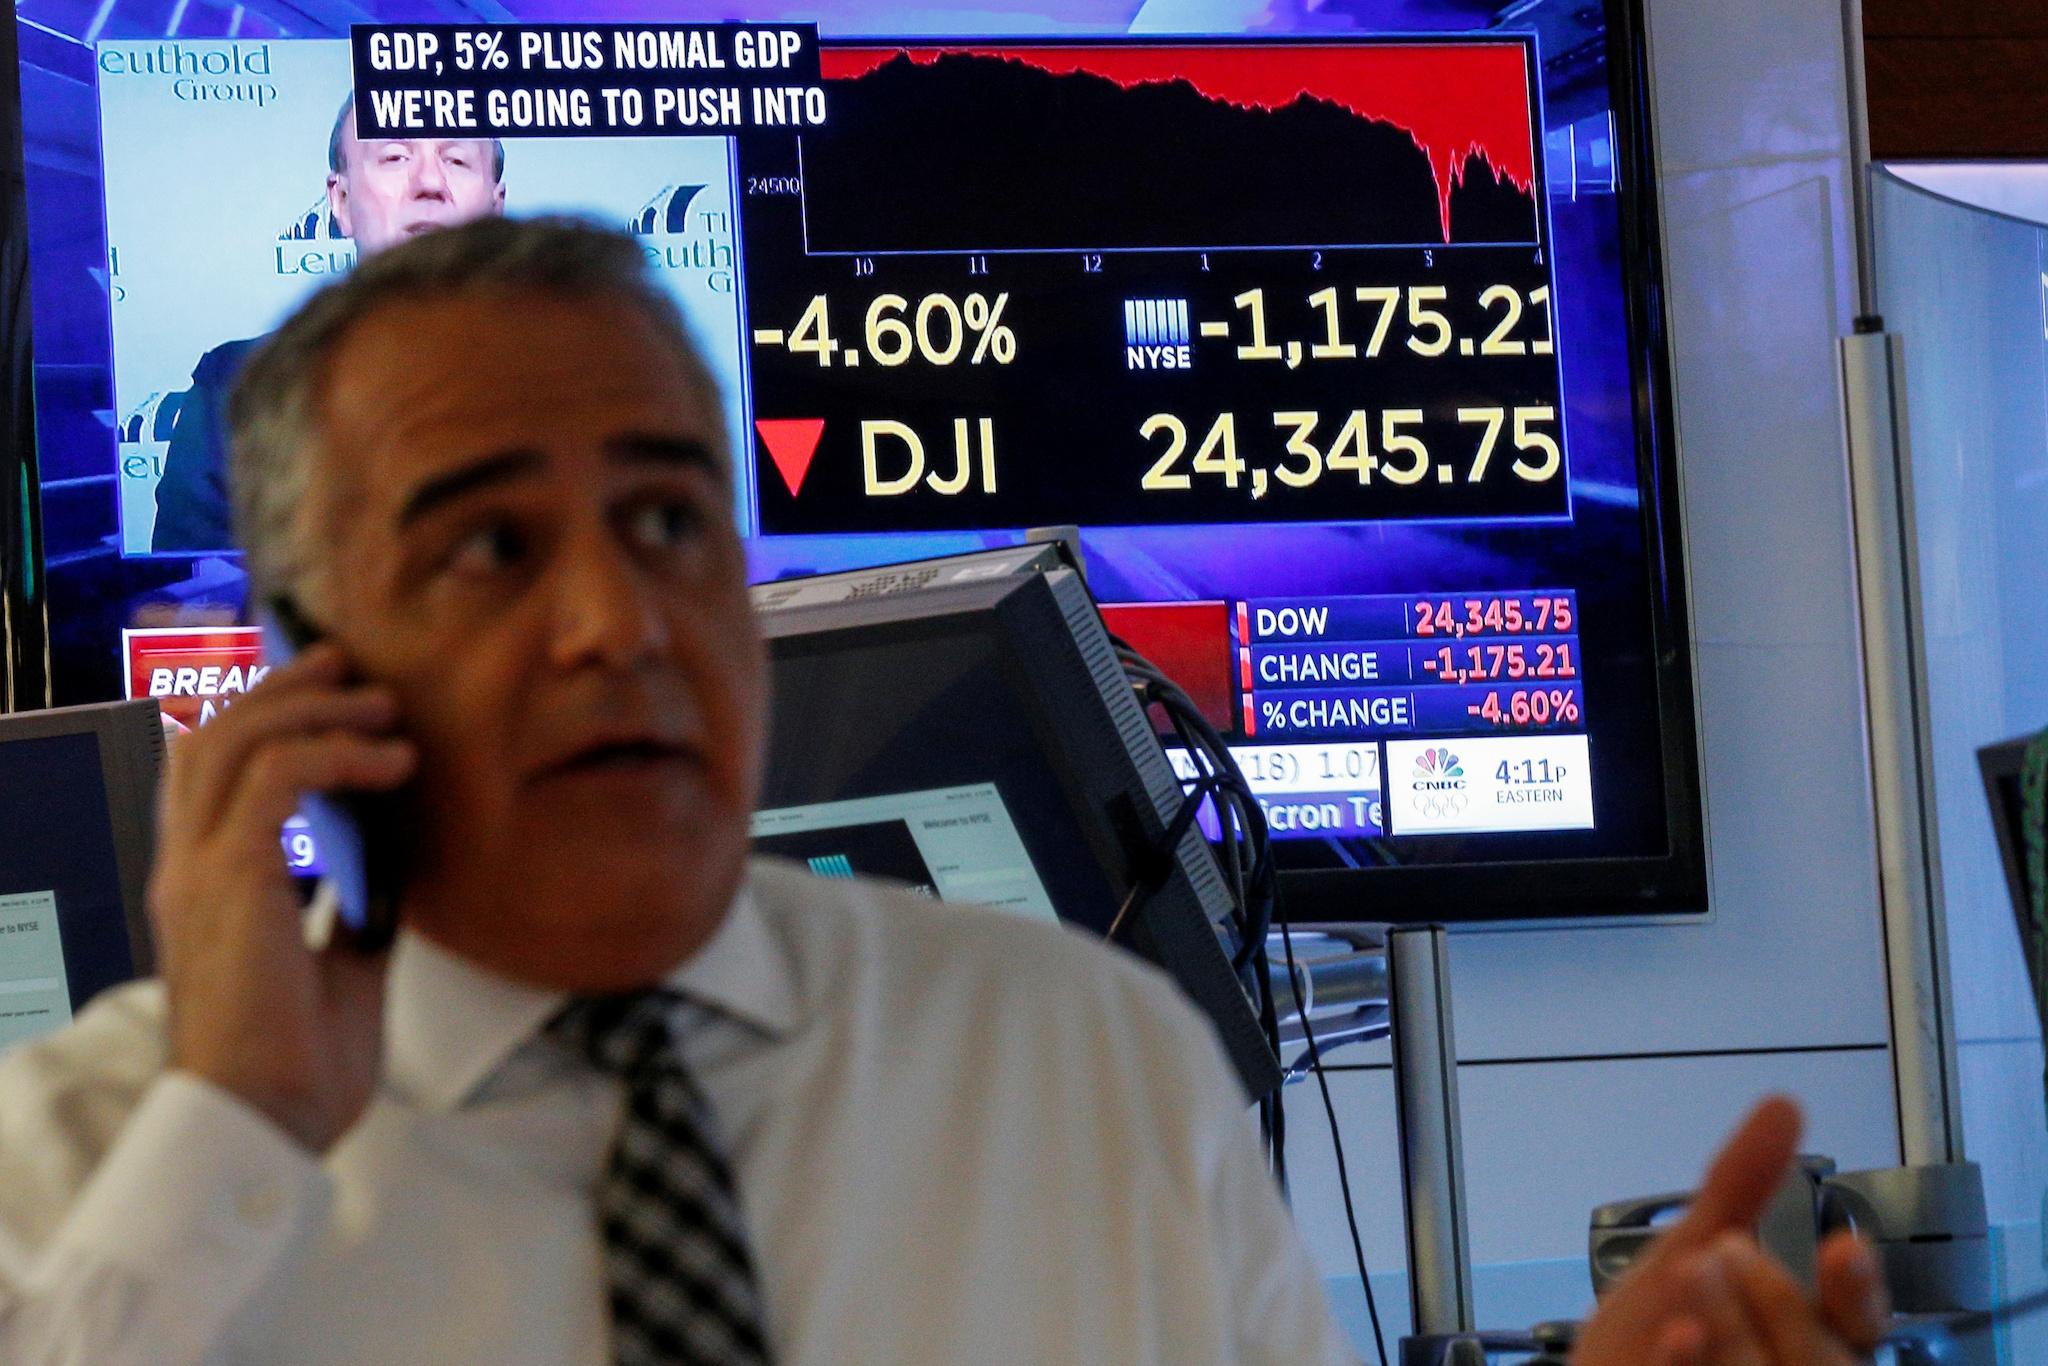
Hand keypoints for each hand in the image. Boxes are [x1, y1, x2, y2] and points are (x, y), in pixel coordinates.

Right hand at [149, 644, 415, 1151]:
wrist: (271, 1123)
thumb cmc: (303, 1065)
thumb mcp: (341, 969)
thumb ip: (353, 913)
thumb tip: (390, 876)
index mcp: (207, 885)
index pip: (203, 767)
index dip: (251, 706)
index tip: (326, 678)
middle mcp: (189, 867)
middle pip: (213, 732)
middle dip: (286, 685)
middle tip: (355, 669)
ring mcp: (200, 871)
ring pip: (237, 738)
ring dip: (318, 709)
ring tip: (387, 714)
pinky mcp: (231, 880)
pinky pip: (275, 777)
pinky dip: (337, 753)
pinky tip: (392, 763)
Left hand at [1571, 1096, 1889, 1363]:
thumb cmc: (1659, 1324)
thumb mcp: (1693, 1244)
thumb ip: (1741, 1184)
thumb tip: (1784, 1104)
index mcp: (1807, 1334)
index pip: (1860, 1318)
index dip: (1858, 1286)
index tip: (1844, 1245)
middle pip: (1823, 1356)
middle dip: (1778, 1298)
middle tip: (1726, 1251)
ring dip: (1733, 1325)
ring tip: (1693, 1271)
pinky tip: (1678, 1336)